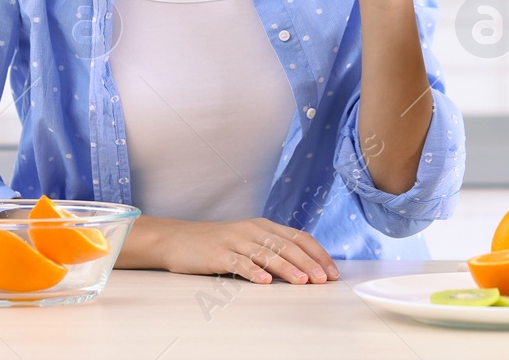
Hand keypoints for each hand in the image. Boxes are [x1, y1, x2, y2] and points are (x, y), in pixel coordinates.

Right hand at [151, 217, 339, 283]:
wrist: (177, 238)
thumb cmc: (216, 243)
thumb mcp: (247, 240)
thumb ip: (271, 249)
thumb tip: (303, 268)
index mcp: (263, 226)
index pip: (298, 237)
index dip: (318, 254)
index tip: (332, 271)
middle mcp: (252, 230)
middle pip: (287, 246)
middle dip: (308, 263)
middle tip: (323, 279)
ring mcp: (235, 241)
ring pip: (267, 254)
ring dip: (287, 268)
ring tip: (302, 281)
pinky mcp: (218, 254)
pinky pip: (239, 263)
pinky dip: (253, 271)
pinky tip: (265, 281)